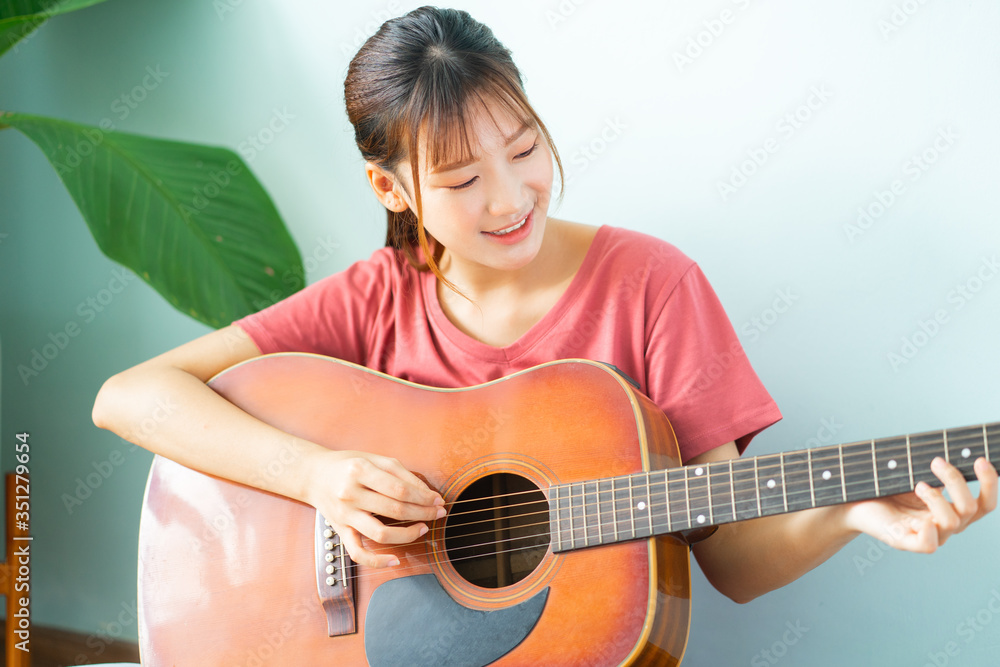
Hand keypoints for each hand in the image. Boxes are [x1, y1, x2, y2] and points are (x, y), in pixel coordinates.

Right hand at [306, 449, 445, 567]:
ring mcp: (344, 515)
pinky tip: (395, 560)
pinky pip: (358, 553)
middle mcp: (350, 493)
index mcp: (360, 470)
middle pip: (395, 509)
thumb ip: (400, 473)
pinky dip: (377, 561)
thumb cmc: (348, 465)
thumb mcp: (374, 458)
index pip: (400, 488)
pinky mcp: (340, 531)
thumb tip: (426, 493)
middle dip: (423, 512)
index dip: (424, 497)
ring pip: (381, 533)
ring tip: (423, 528)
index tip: (438, 499)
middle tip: (438, 512)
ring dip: (408, 534)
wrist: (314, 475)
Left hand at [844, 456, 997, 551]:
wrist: (853, 502)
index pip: (984, 503)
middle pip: (971, 508)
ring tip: (918, 485)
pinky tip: (922, 521)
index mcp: (951, 510)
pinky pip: (928, 545)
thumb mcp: (915, 474)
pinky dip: (929, 533)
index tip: (979, 460)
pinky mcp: (904, 541)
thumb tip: (952, 448)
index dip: (989, 483)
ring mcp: (926, 534)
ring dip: (937, 498)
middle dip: (956, 481)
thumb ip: (936, 467)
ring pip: (952, 523)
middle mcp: (944, 524)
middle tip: (935, 461)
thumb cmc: (886, 488)